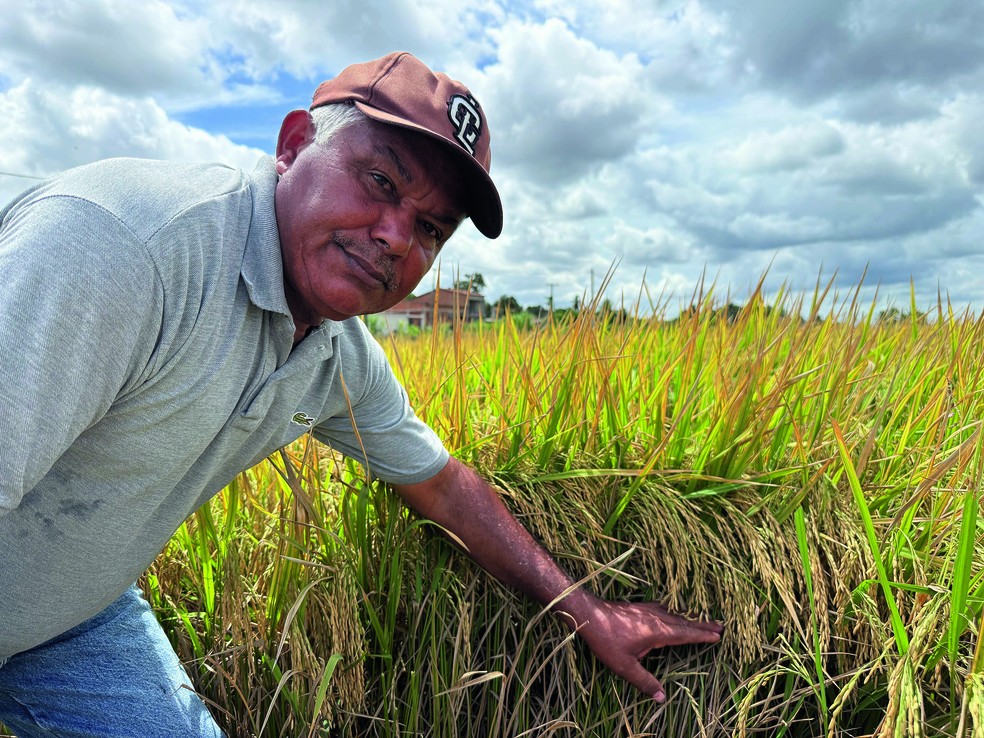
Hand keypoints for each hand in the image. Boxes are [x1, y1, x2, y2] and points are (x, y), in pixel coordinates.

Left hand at [575, 600, 723, 701]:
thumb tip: (662, 698)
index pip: (685, 634)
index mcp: (658, 632)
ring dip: (690, 616)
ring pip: (674, 613)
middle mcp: (656, 618)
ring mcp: (647, 610)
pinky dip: (673, 610)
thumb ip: (645, 681)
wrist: (588, 614)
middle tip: (720, 624)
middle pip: (684, 621)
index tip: (718, 635)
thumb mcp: (625, 666)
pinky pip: (663, 608)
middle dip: (702, 624)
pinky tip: (671, 610)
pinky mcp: (638, 607)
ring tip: (702, 617)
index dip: (702, 635)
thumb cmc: (606, 641)